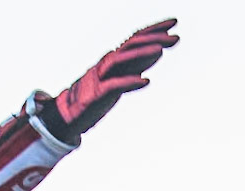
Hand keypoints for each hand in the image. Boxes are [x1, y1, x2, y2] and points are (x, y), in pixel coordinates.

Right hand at [47, 18, 178, 142]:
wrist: (69, 113)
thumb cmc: (98, 94)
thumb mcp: (123, 74)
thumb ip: (138, 63)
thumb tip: (158, 50)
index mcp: (116, 58)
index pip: (137, 38)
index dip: (155, 29)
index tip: (173, 22)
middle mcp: (109, 63)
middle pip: (132, 45)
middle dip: (154, 39)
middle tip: (174, 37)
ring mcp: (102, 76)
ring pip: (122, 60)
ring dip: (142, 54)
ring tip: (161, 51)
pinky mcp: (97, 94)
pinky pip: (114, 85)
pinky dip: (130, 82)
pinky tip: (145, 81)